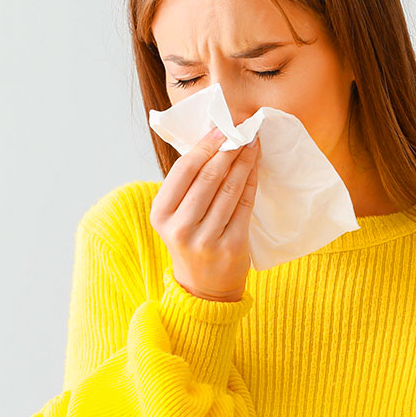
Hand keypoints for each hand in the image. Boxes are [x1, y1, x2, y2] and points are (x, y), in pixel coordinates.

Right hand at [150, 128, 261, 300]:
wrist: (203, 288)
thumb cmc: (191, 240)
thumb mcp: (176, 215)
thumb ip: (187, 184)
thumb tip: (212, 141)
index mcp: (161, 214)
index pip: (184, 170)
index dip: (205, 146)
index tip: (222, 128)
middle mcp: (181, 227)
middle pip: (209, 177)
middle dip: (228, 149)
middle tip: (242, 130)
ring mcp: (206, 239)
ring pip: (229, 189)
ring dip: (243, 162)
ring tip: (251, 143)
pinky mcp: (231, 246)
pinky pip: (244, 205)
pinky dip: (250, 181)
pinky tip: (254, 166)